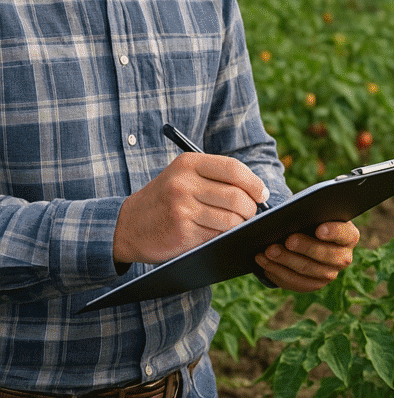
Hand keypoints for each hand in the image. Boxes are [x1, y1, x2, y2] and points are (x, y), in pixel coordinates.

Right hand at [113, 153, 269, 264]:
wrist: (127, 226)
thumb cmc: (165, 199)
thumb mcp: (183, 176)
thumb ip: (215, 177)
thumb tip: (257, 190)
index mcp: (188, 163)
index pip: (233, 168)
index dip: (254, 182)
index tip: (262, 193)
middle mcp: (184, 183)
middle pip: (236, 195)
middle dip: (251, 207)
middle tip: (251, 212)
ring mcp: (182, 208)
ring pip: (230, 218)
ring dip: (240, 224)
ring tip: (237, 224)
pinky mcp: (182, 232)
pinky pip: (217, 235)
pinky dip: (224, 236)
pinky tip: (218, 233)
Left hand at [254, 221, 359, 291]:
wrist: (310, 235)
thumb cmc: (314, 218)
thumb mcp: (317, 212)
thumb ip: (313, 213)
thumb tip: (295, 216)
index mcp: (349, 236)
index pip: (345, 234)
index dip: (333, 232)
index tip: (319, 229)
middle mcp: (344, 258)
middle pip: (325, 256)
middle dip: (304, 247)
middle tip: (287, 240)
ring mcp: (329, 274)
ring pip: (307, 271)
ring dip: (285, 261)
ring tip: (268, 251)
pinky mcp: (314, 285)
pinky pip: (296, 283)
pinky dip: (278, 273)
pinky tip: (265, 263)